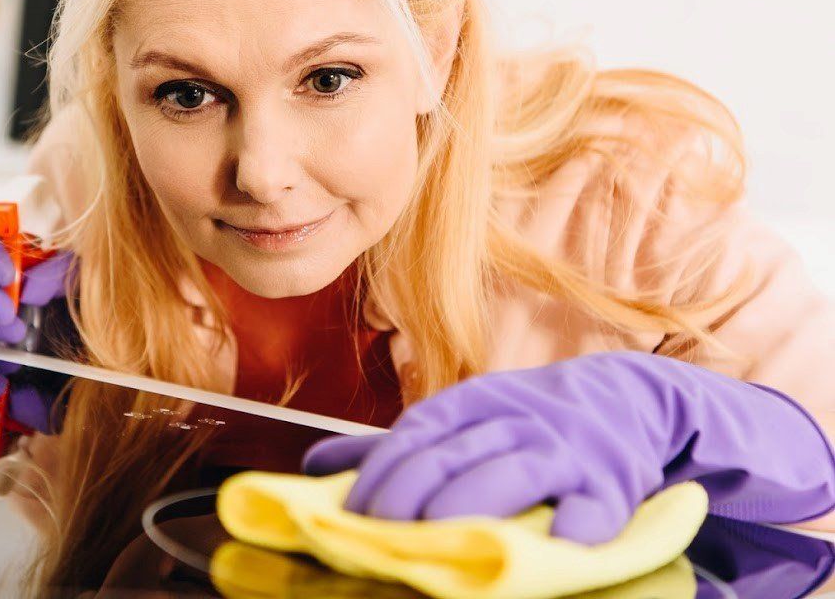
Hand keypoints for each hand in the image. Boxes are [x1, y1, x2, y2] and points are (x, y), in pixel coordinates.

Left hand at [301, 351, 834, 544]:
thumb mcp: (459, 421)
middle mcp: (510, 419)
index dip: (382, 473)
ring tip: (444, 531)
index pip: (415, 435)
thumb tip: (314, 465)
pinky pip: (595, 500)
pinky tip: (560, 539)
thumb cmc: (524, 421)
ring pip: (515, 471)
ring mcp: (562, 447)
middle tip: (385, 531)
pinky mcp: (610, 479)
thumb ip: (392, 448)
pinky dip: (581, 520)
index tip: (353, 513)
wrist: (624, 398)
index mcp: (468, 405)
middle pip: (456, 454)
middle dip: (415, 492)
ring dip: (477, 500)